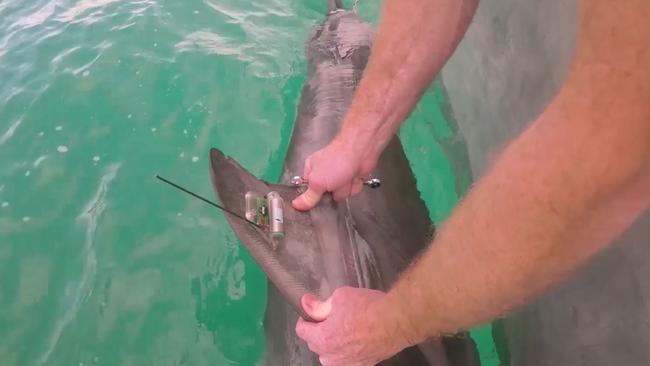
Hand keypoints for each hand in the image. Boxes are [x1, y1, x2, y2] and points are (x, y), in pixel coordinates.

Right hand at [292, 137, 377, 210]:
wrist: (361, 151)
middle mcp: (324, 174)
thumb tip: (296, 205)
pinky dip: (355, 187)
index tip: (317, 198)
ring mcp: (339, 176)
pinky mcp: (352, 178)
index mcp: (311, 171)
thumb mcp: (317, 182)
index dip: (313, 197)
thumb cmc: (337, 161)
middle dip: (332, 193)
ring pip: (340, 195)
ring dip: (345, 189)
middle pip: (326, 196)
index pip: (308, 191)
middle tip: (333, 184)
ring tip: (346, 178)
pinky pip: (352, 191)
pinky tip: (355, 178)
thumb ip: (308, 196)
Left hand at [295, 287, 409, 365]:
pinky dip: (344, 353)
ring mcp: (349, 363)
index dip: (304, 319)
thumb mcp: (340, 297)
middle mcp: (334, 355)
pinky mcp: (364, 365)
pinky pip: (346, 362)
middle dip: (316, 331)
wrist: (397, 320)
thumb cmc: (368, 307)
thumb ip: (319, 305)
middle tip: (326, 318)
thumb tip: (305, 303)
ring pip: (329, 357)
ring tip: (339, 332)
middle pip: (314, 345)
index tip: (309, 312)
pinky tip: (352, 342)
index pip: (302, 331)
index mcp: (324, 337)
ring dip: (328, 346)